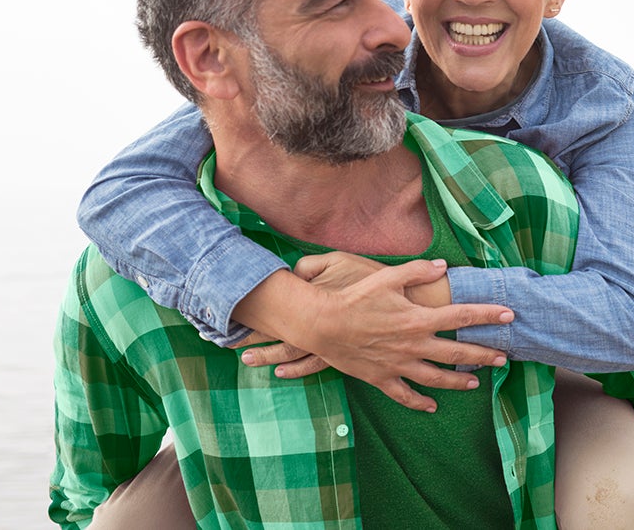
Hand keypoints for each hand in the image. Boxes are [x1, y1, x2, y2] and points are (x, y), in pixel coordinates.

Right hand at [232, 259, 513, 411]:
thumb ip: (417, 271)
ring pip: (436, 378)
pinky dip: (419, 402)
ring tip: (475, 383)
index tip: (509, 314)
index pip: (461, 316)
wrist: (322, 324)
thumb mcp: (386, 277)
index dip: (487, 314)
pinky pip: (405, 394)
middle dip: (483, 355)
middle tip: (503, 357)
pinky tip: (432, 407)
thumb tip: (442, 266)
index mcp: (418, 319)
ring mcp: (399, 364)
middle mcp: (414, 344)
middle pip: (457, 353)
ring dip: (458, 381)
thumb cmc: (354, 298)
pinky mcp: (382, 378)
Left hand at [238, 252, 425, 375]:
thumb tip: (291, 275)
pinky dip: (296, 369)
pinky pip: (314, 366)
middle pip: (277, 338)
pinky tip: (283, 373)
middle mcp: (316, 330)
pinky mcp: (343, 357)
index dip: (252, 318)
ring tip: (248, 361)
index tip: (230, 321)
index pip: (274, 312)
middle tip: (227, 345)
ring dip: (269, 358)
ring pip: (292, 355)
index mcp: (311, 304)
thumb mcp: (339, 260)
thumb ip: (310, 266)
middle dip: (251, 342)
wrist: (406, 307)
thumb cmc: (372, 279)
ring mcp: (329, 346)